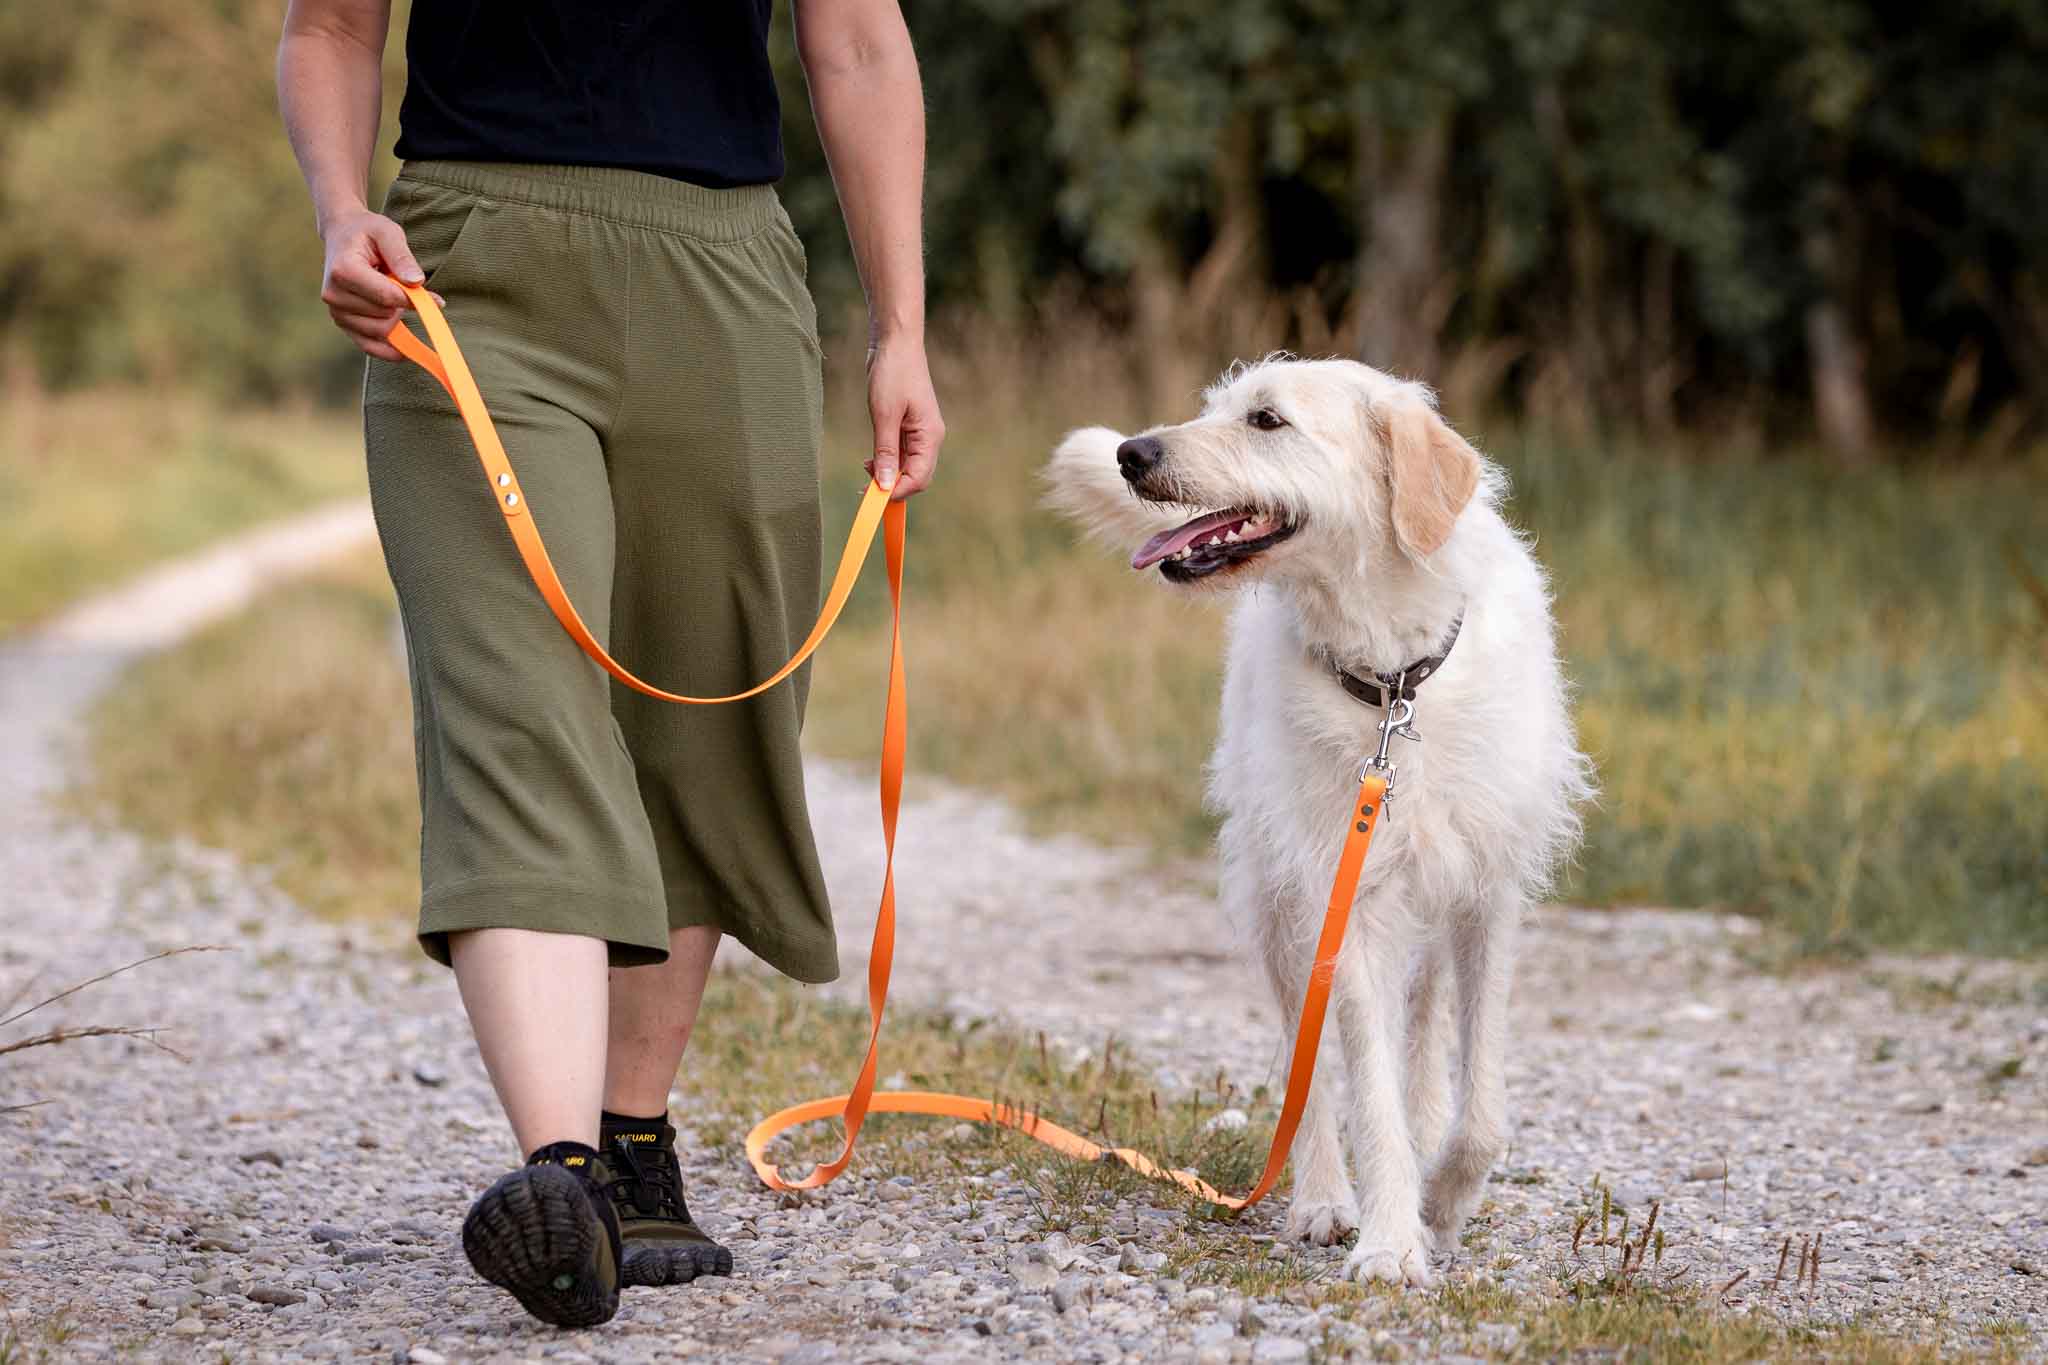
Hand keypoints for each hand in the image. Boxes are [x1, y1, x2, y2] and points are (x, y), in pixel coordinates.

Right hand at [318, 208, 438, 361]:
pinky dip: (389, 350)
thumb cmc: (367, 231)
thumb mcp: (388, 232)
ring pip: (381, 332)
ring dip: (396, 317)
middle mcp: (334, 295)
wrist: (342, 234)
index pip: (387, 297)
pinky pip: (368, 346)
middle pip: (385, 317)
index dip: (414, 300)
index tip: (436, 300)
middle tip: (399, 283)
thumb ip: (402, 256)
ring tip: (388, 292)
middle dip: (402, 305)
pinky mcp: (342, 323)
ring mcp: (336, 312)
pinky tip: (405, 351)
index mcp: (344, 270)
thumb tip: (417, 283)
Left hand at [864, 337, 943, 499]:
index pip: (919, 478)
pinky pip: (901, 454)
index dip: (897, 492)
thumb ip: (886, 452)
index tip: (873, 498)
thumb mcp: (885, 414)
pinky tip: (870, 459)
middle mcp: (929, 438)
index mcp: (930, 436)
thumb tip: (885, 485)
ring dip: (887, 474)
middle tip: (864, 488)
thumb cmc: (893, 373)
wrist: (896, 342)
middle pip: (916, 477)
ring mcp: (919, 433)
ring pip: (907, 467)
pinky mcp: (908, 427)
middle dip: (892, 486)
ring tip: (864, 469)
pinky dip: (886, 461)